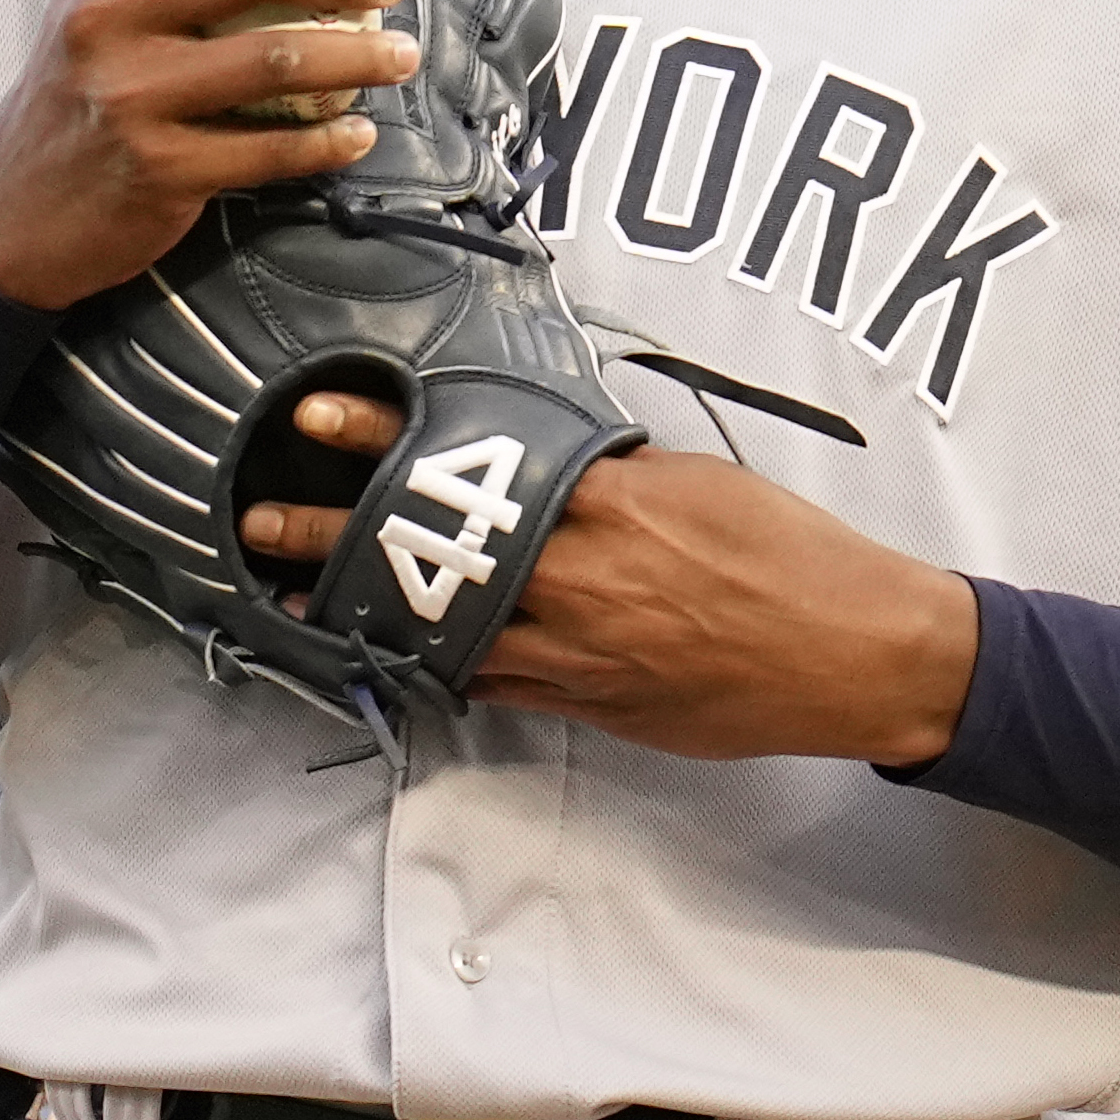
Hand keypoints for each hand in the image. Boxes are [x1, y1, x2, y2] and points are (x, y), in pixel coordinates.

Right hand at [0, 0, 417, 309]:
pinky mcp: (159, 166)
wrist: (14, 204)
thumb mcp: (107, 0)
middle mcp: (109, 12)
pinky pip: (272, 148)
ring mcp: (130, 92)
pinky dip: (330, 140)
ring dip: (360, 57)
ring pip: (278, 56)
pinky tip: (357, 132)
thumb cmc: (84, 90)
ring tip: (398, 57)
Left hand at [243, 426, 978, 766]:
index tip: (320, 416)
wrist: (855, 652)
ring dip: (371, 608)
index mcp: (616, 503)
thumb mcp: (708, 486)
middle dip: (341, 530)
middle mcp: (588, 574)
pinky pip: (499, 684)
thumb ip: (623, 476)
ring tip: (307, 592)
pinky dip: (448, 666)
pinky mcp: (595, 703)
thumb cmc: (796, 558)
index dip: (388, 437)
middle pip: (437, 548)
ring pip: (450, 626)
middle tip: (264, 517)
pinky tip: (402, 652)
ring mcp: (585, 648)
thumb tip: (556, 460)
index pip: (476, 459)